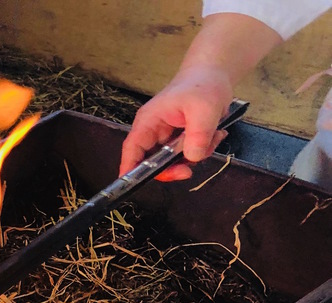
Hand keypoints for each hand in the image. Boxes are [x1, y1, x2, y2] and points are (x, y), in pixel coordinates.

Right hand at [119, 66, 231, 180]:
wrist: (214, 73)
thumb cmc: (204, 84)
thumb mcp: (204, 107)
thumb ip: (198, 134)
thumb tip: (192, 158)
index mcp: (148, 122)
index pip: (132, 150)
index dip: (130, 170)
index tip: (135, 186)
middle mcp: (152, 133)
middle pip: (150, 163)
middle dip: (172, 168)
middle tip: (189, 170)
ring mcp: (166, 138)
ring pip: (171, 163)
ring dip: (194, 157)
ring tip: (212, 137)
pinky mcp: (179, 141)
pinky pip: (186, 156)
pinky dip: (202, 151)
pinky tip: (213, 135)